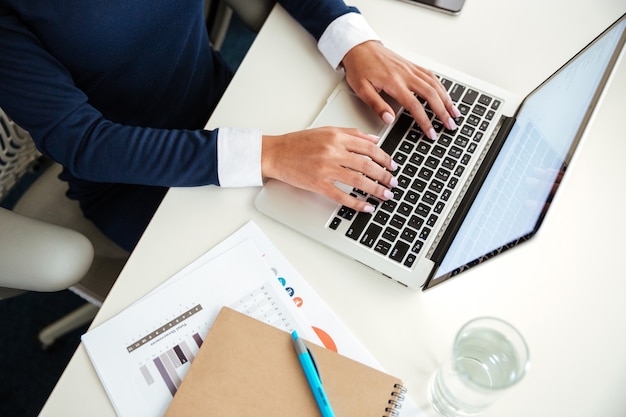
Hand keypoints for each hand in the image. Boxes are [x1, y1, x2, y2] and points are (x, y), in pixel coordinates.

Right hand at [261, 127, 398, 211]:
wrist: (276, 153)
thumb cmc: (298, 143)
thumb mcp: (327, 131)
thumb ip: (352, 134)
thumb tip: (374, 140)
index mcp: (337, 137)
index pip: (368, 147)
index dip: (385, 157)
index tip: (393, 165)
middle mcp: (333, 151)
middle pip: (367, 164)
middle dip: (384, 175)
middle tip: (394, 182)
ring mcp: (326, 169)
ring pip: (358, 180)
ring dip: (376, 189)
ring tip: (386, 195)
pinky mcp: (318, 184)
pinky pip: (342, 196)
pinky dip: (356, 203)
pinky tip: (366, 207)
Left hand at [341, 41, 460, 139]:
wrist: (359, 47)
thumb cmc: (359, 67)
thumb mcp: (361, 89)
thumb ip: (376, 105)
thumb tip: (389, 119)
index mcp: (394, 82)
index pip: (414, 105)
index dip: (425, 121)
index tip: (431, 132)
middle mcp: (406, 74)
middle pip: (431, 94)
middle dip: (443, 111)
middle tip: (450, 125)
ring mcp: (411, 69)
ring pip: (435, 84)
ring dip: (447, 99)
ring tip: (454, 112)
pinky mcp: (412, 65)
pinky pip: (431, 76)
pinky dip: (441, 86)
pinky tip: (446, 95)